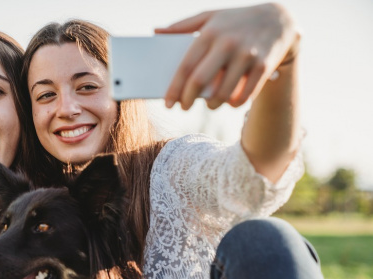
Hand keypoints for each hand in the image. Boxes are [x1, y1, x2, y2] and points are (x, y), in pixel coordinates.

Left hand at [158, 3, 299, 109]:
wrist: (279, 19)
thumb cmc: (235, 21)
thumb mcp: (210, 16)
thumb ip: (182, 26)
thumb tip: (155, 32)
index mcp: (210, 33)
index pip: (186, 66)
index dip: (174, 88)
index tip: (167, 103)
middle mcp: (228, 44)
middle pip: (200, 81)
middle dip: (187, 100)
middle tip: (183, 107)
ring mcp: (247, 55)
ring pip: (222, 94)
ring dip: (212, 105)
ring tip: (208, 103)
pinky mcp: (263, 67)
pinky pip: (243, 97)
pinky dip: (233, 104)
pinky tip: (228, 101)